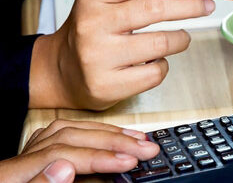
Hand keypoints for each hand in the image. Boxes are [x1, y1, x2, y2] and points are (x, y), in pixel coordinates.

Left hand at [0, 119, 158, 182]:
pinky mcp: (34, 160)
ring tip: (137, 139)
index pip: (62, 155)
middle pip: (69, 137)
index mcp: (9, 176)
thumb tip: (64, 167)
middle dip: (112, 141)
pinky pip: (65, 136)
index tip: (128, 161)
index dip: (99, 157)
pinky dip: (92, 134)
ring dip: (107, 134)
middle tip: (145, 148)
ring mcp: (25, 158)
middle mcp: (17, 161)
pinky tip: (110, 136)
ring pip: (69, 132)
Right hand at [29, 0, 215, 108]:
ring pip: (161, 43)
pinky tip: (153, 60)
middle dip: (190, 5)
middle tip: (206, 5)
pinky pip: (155, 71)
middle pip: (154, 8)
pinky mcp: (107, 84)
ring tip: (181, 37)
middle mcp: (92, 24)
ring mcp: (98, 57)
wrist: (62, 70)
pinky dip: (163, 63)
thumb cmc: (93, 28)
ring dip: (181, 38)